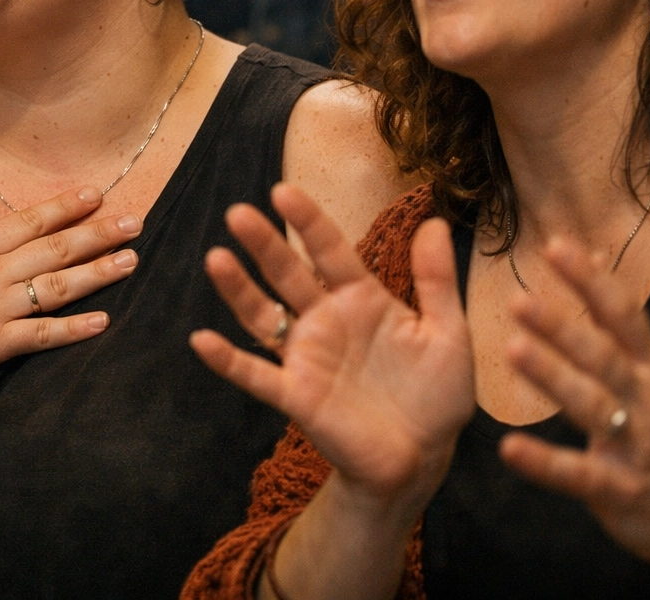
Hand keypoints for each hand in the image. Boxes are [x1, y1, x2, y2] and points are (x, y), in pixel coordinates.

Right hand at [0, 175, 141, 381]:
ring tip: (132, 262)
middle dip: (99, 234)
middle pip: (56, 249)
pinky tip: (103, 322)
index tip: (97, 194)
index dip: (66, 207)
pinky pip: (41, 335)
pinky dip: (73, 330)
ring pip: (58, 287)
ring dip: (98, 274)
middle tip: (136, 223)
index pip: (30, 222)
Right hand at [190, 183, 474, 507]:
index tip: (283, 192)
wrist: (424, 457)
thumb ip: (436, 280)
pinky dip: (228, 360)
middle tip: (239, 214)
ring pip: (264, 316)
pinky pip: (256, 375)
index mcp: (361, 299)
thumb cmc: (437, 396)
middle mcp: (326, 320)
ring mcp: (307, 357)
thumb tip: (434, 221)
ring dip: (238, 289)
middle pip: (288, 274)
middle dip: (264, 244)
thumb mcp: (447, 333)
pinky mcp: (297, 395)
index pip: (329, 250)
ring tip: (216, 259)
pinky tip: (202, 340)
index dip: (307, 222)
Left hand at [498, 238, 649, 599]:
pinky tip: (509, 449)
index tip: (555, 246)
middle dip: (563, 327)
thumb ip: (618, 323)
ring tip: (513, 350)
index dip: (591, 280)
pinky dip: (544, 463)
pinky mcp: (622, 490)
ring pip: (593, 406)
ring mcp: (637, 446)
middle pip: (603, 356)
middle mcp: (648, 400)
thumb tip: (592, 258)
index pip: (623, 314)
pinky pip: (578, 475)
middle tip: (518, 300)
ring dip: (553, 377)